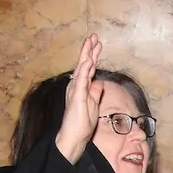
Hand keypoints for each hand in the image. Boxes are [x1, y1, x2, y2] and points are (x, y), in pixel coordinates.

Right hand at [55, 34, 104, 163]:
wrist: (74, 136)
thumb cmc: (83, 122)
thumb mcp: (93, 104)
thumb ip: (95, 93)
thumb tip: (99, 82)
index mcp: (82, 87)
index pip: (89, 68)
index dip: (93, 55)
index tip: (98, 44)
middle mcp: (77, 86)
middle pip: (84, 64)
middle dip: (89, 50)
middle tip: (94, 36)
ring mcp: (76, 90)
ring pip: (82, 68)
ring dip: (87, 54)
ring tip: (91, 42)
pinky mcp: (77, 97)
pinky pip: (81, 80)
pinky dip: (85, 69)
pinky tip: (88, 60)